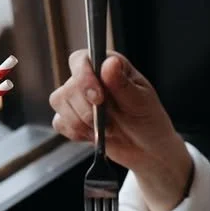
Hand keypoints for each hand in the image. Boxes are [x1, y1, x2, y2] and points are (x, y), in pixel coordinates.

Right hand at [50, 50, 191, 210]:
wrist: (149, 150)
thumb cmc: (149, 122)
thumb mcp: (142, 103)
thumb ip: (123, 85)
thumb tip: (109, 63)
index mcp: (108, 66)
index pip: (81, 60)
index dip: (84, 78)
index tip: (98, 98)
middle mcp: (90, 78)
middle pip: (68, 86)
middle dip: (87, 110)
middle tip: (112, 124)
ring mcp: (78, 97)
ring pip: (59, 102)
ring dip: (82, 122)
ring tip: (108, 131)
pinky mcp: (72, 117)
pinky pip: (60, 122)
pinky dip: (76, 132)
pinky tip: (95, 136)